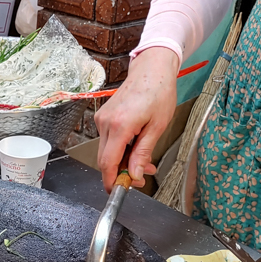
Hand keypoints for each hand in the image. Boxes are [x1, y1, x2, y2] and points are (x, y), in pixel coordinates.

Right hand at [94, 47, 179, 192]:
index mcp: (120, 125)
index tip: (117, 192)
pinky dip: (120, 149)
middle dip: (120, 173)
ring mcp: (102, 119)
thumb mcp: (157, 127)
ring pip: (107, 151)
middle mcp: (105, 123)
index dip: (111, 181)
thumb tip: (134, 174)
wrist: (151, 70)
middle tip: (140, 178)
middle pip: (105, 159)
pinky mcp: (103, 117)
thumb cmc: (158, 92)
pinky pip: (108, 141)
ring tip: (144, 161)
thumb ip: (143, 153)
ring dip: (123, 161)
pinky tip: (135, 147)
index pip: (108, 163)